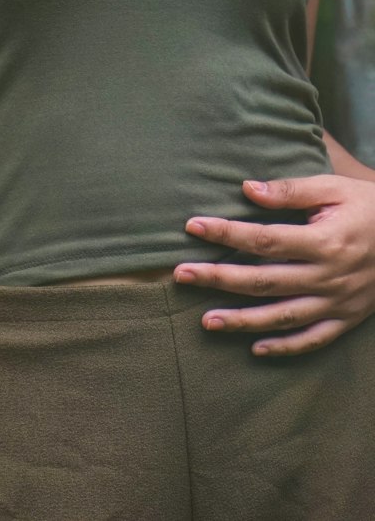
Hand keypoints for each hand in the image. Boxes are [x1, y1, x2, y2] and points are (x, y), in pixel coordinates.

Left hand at [173, 175, 374, 354]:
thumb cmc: (370, 206)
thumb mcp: (334, 189)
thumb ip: (291, 191)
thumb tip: (247, 189)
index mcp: (324, 241)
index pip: (265, 239)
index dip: (227, 233)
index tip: (193, 226)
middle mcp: (328, 277)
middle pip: (265, 280)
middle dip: (219, 278)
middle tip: (181, 275)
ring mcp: (338, 303)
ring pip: (283, 317)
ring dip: (243, 320)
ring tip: (206, 320)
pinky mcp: (347, 319)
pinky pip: (313, 340)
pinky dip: (285, 347)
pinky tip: (256, 348)